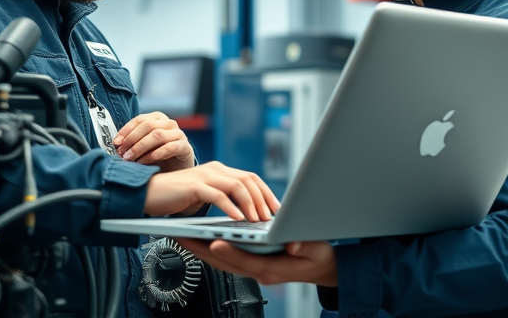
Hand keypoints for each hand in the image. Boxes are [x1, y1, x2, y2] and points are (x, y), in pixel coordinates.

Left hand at [114, 112, 194, 171]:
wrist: (178, 168)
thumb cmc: (159, 156)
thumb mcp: (144, 146)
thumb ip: (133, 142)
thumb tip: (116, 144)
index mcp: (158, 118)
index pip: (139, 119)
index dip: (126, 130)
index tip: (116, 142)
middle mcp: (169, 123)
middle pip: (147, 126)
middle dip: (132, 139)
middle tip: (122, 152)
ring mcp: (179, 134)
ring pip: (157, 135)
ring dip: (140, 147)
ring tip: (130, 158)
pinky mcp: (185, 147)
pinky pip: (168, 148)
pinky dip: (153, 155)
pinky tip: (143, 163)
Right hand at [144, 161, 280, 219]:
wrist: (148, 193)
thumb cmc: (175, 198)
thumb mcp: (204, 195)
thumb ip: (222, 196)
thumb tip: (245, 211)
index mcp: (219, 170)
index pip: (250, 177)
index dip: (266, 192)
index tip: (276, 209)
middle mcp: (214, 170)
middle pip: (248, 180)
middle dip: (263, 199)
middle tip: (270, 218)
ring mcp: (204, 176)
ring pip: (236, 186)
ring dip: (250, 204)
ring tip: (257, 220)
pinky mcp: (194, 186)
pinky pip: (218, 196)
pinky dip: (231, 208)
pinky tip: (238, 219)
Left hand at [176, 239, 338, 286]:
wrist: (325, 268)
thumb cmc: (320, 257)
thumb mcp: (317, 249)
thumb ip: (305, 246)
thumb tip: (292, 244)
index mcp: (274, 269)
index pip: (246, 261)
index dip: (230, 251)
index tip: (214, 241)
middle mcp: (260, 272)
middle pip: (226, 263)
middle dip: (202, 250)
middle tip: (182, 236)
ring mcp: (255, 269)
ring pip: (223, 262)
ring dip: (202, 249)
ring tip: (184, 235)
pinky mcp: (253, 264)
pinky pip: (228, 259)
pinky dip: (213, 249)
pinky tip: (202, 238)